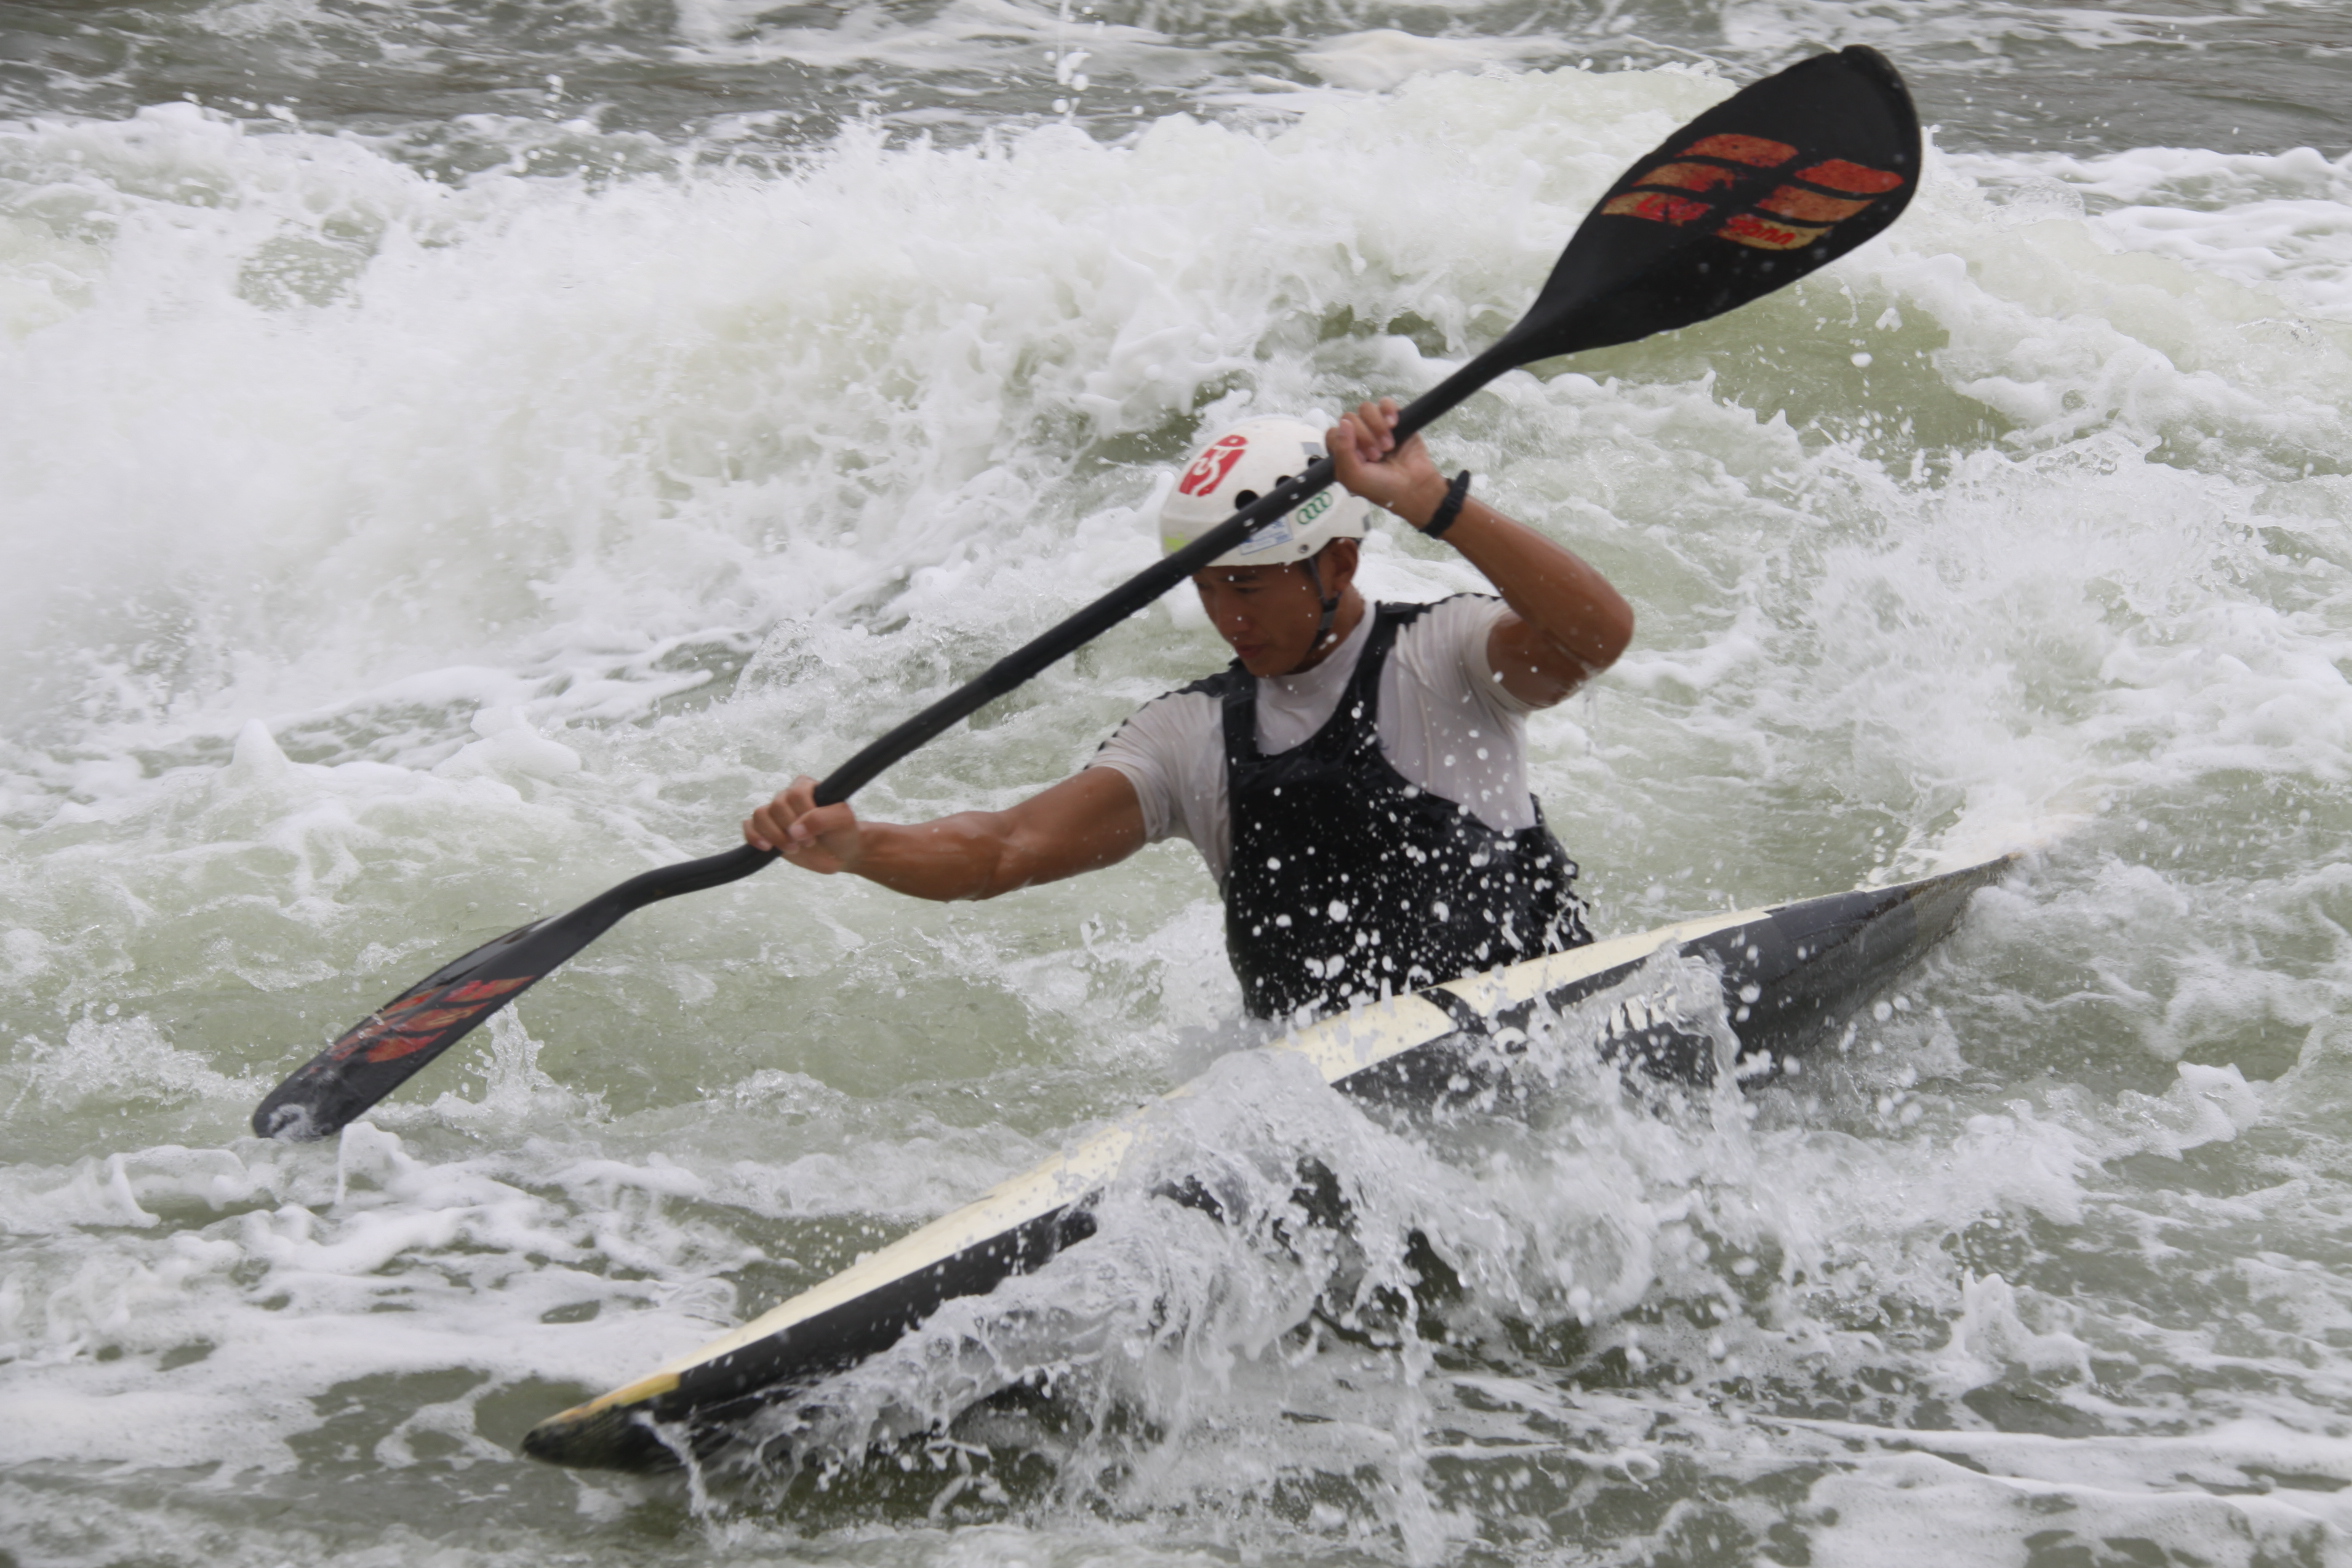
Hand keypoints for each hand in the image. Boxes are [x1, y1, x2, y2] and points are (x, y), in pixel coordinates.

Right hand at [744, 775, 863, 874]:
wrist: (840, 853)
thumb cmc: (842, 832)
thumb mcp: (843, 820)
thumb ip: (821, 819)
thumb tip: (794, 830)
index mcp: (806, 787)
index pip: (795, 794)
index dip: (803, 815)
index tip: (816, 834)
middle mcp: (788, 796)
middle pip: (777, 806)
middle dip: (791, 829)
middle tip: (809, 843)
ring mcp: (776, 813)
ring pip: (760, 815)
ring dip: (775, 835)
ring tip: (793, 848)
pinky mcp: (767, 829)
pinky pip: (749, 826)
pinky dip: (754, 837)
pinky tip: (767, 848)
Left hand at [1329, 399, 1449, 527]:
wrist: (1413, 486)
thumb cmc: (1380, 486)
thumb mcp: (1353, 477)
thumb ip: (1342, 450)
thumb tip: (1344, 422)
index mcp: (1344, 450)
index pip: (1333, 432)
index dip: (1345, 442)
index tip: (1360, 458)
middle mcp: (1357, 436)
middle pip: (1349, 418)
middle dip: (1364, 438)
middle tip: (1377, 456)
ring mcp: (1375, 426)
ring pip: (1366, 409)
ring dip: (1377, 428)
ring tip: (1388, 446)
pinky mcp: (1394, 418)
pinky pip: (1386, 402)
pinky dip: (1389, 412)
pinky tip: (1394, 425)